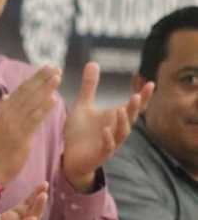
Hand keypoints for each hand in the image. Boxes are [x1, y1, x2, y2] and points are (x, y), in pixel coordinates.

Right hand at [0, 66, 60, 184]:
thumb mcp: (1, 125)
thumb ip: (9, 110)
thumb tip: (11, 96)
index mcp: (3, 109)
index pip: (21, 89)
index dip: (35, 78)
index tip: (48, 68)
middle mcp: (7, 113)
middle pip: (27, 92)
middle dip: (41, 78)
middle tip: (55, 66)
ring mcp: (13, 124)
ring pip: (31, 102)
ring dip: (45, 89)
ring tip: (58, 77)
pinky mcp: (20, 136)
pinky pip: (33, 120)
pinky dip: (43, 109)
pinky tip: (54, 100)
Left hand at [62, 62, 153, 190]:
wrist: (70, 157)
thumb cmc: (80, 132)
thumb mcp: (83, 105)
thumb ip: (90, 86)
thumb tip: (93, 62)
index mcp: (115, 118)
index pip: (133, 106)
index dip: (143, 96)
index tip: (150, 83)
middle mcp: (116, 130)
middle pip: (130, 118)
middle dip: (134, 108)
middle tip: (136, 96)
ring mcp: (110, 143)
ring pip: (121, 133)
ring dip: (122, 122)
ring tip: (121, 110)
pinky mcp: (100, 154)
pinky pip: (107, 147)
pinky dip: (107, 139)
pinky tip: (105, 131)